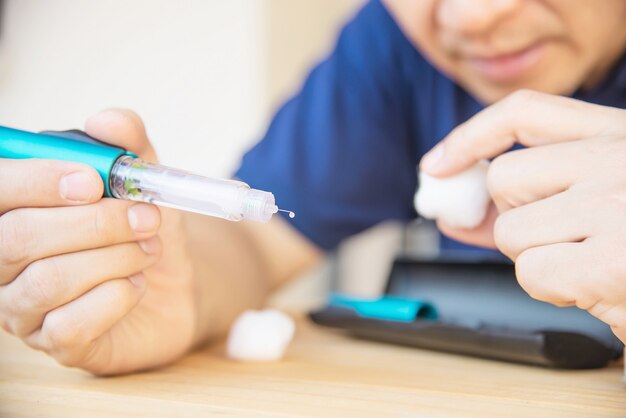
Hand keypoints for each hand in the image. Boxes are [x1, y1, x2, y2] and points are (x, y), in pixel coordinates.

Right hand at [0, 110, 196, 373]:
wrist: (176, 281)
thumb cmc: (144, 227)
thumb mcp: (143, 181)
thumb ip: (127, 147)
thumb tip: (108, 121)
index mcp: (15, 212)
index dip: (34, 182)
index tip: (92, 180)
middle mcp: (5, 263)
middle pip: (17, 239)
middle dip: (94, 223)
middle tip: (144, 216)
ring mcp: (25, 308)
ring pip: (47, 281)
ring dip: (113, 257)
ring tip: (148, 248)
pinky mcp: (58, 343)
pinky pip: (72, 325)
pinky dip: (116, 297)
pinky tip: (136, 284)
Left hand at [420, 90, 625, 341]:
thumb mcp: (604, 199)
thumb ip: (533, 200)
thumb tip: (459, 212)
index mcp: (620, 136)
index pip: (525, 114)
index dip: (471, 137)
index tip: (437, 165)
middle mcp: (619, 157)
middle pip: (505, 178)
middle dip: (516, 217)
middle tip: (563, 237)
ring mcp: (617, 204)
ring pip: (512, 229)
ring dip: (537, 258)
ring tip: (592, 263)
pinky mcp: (615, 260)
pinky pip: (531, 272)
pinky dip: (552, 288)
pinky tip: (597, 286)